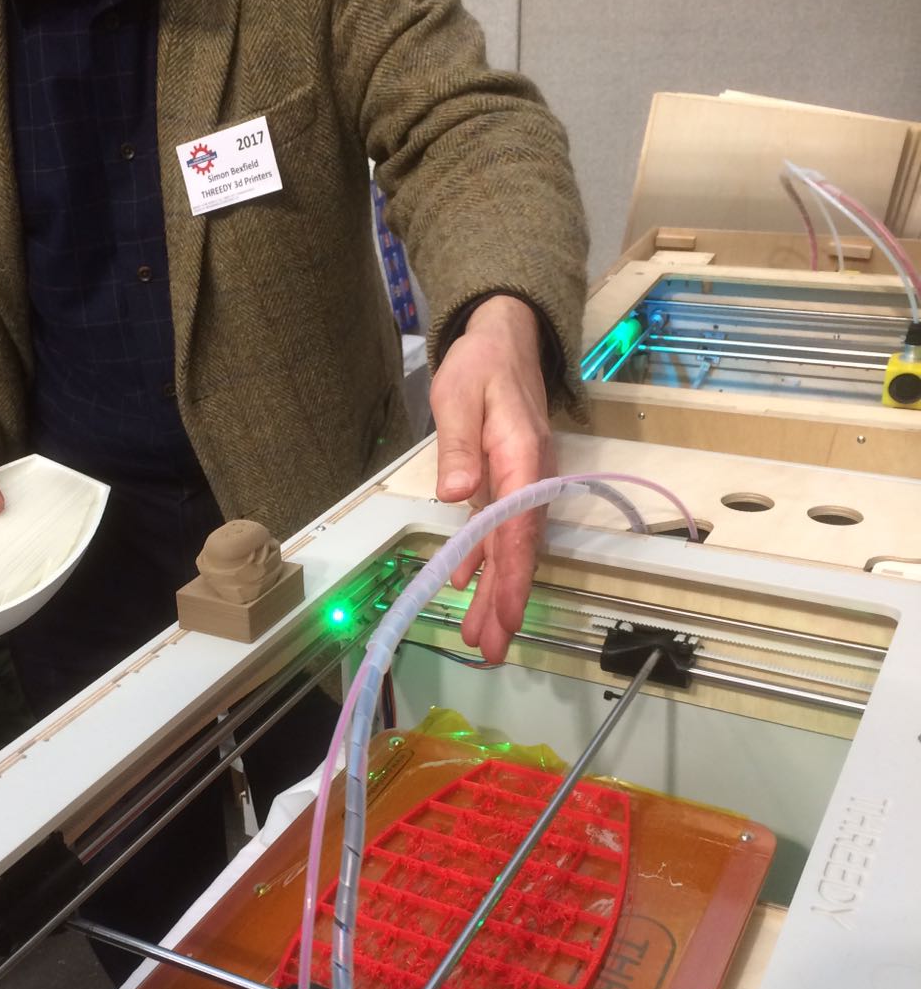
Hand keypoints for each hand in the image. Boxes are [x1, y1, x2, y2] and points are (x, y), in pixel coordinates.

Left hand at [429, 296, 552, 663]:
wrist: (505, 338)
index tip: (505, 615)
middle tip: (492, 650)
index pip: (517, 529)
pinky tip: (467, 587)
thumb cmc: (480, 365)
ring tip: (481, 638)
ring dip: (495, 593)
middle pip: (519, 551)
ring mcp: (521, 484)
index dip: (510, 576)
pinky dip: (485, 562)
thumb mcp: (459, 396)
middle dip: (505, 603)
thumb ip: (458, 446)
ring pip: (510, 548)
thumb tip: (458, 494)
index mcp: (520, 460)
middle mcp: (529, 479)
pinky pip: (499, 532)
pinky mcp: (507, 484)